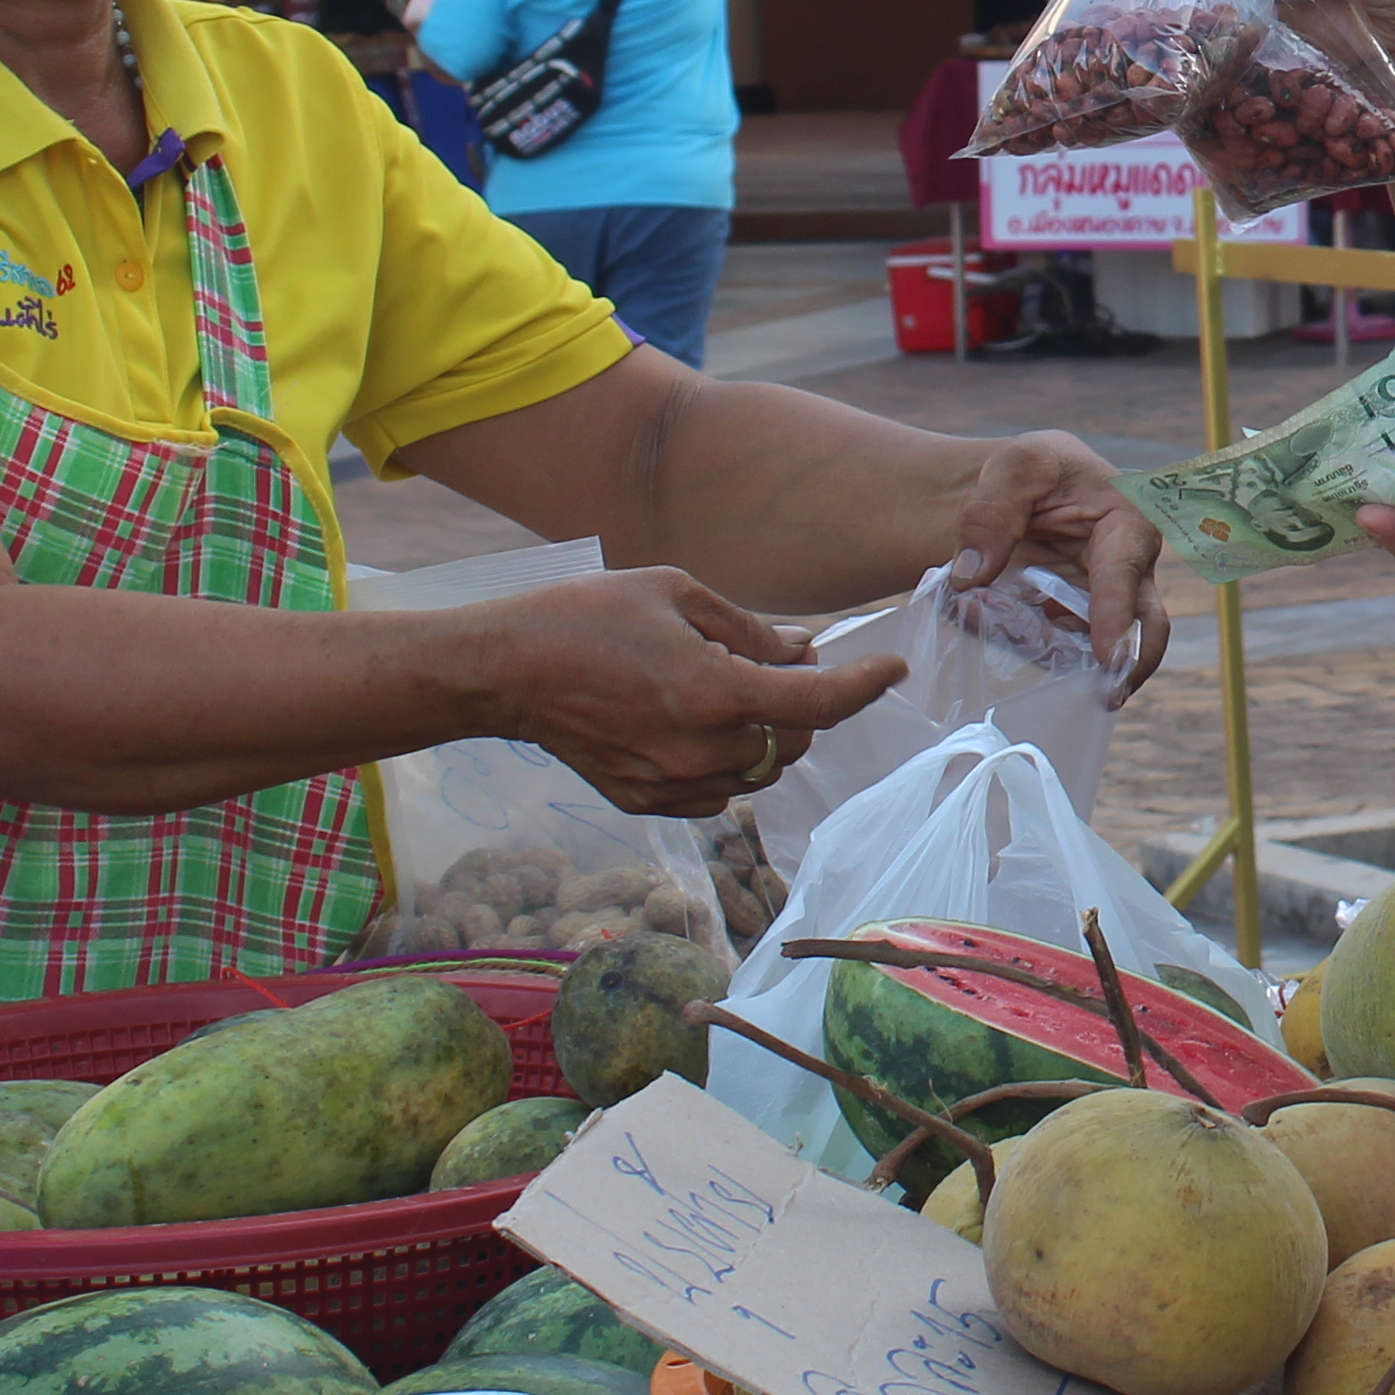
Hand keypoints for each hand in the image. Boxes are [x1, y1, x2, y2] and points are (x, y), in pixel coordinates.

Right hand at [479, 569, 902, 815]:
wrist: (503, 671)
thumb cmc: (583, 617)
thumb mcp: (675, 593)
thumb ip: (749, 629)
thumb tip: (803, 649)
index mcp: (714, 692)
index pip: (819, 703)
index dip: (865, 685)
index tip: (891, 668)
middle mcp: (700, 750)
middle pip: (794, 742)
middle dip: (800, 706)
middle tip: (776, 666)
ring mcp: (671, 783)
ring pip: (759, 773)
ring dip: (764, 737)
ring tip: (724, 692)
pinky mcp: (645, 801)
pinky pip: (716, 791)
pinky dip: (725, 763)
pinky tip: (693, 724)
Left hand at [933, 435, 1175, 701]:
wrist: (1012, 491)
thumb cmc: (1029, 469)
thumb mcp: (1013, 467)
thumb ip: (991, 514)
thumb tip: (971, 576)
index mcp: (1126, 521)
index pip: (1126, 571)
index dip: (1116, 614)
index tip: (1106, 655)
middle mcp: (1128, 569)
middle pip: (1146, 623)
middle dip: (1132, 662)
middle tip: (1107, 697)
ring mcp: (1104, 603)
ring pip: (1107, 648)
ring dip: (1078, 667)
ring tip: (1048, 683)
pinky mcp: (1077, 625)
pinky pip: (1066, 652)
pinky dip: (1042, 659)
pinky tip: (1010, 650)